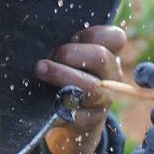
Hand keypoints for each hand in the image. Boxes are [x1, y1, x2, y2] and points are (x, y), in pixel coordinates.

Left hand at [33, 25, 125, 153]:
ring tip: (40, 69)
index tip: (73, 37)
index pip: (114, 38)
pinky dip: (59, 107)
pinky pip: (77, 115)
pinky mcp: (90, 121)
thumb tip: (38, 31)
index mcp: (107, 56)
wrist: (67, 118)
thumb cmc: (64, 77)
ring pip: (90, 87)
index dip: (94, 34)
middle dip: (70, 53)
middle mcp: (110, 78)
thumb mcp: (70, 59)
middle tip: (48, 57)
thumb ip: (67, 45)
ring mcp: (102, 101)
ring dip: (62, 75)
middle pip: (100, 57)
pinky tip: (45, 103)